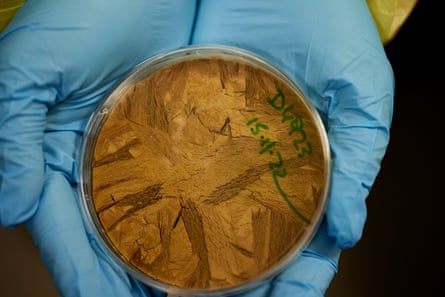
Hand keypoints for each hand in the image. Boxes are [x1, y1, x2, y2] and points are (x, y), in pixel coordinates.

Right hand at [0, 0, 195, 295]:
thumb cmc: (86, 7)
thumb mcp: (33, 62)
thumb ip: (10, 133)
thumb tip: (13, 207)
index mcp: (51, 154)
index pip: (64, 233)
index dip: (85, 277)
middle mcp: (93, 163)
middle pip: (107, 240)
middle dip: (127, 282)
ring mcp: (137, 154)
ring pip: (145, 223)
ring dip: (162, 260)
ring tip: (191, 291)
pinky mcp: (173, 139)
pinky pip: (181, 189)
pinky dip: (190, 220)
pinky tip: (209, 241)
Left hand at [191, 0, 393, 295]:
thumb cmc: (331, 26)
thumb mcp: (363, 93)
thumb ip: (360, 160)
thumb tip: (349, 230)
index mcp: (316, 165)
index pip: (311, 237)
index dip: (304, 275)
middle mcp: (270, 164)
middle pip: (261, 236)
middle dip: (251, 277)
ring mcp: (231, 146)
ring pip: (219, 212)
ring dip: (208, 251)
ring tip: (187, 286)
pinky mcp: (198, 120)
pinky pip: (185, 167)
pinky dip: (176, 200)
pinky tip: (163, 228)